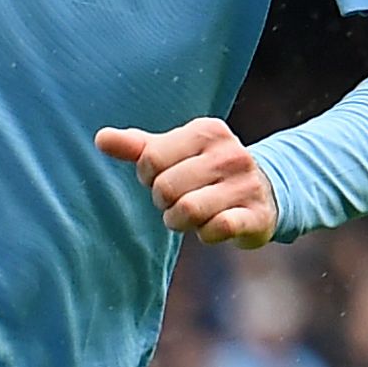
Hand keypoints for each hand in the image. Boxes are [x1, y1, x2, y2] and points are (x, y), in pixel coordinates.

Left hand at [97, 118, 278, 245]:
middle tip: (179, 200)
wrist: (266, 191)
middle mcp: (230, 154)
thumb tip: (101, 138)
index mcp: (207, 132)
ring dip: (180, 220)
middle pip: (165, 187)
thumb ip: (137, 146)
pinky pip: (216, 229)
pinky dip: (206, 234)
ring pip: (188, 210)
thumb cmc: (205, 171)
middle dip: (164, 201)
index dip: (148, 176)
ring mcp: (246, 184)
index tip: (164, 178)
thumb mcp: (173, 152)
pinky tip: (213, 226)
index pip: (150, 158)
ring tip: (191, 215)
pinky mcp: (257, 215)